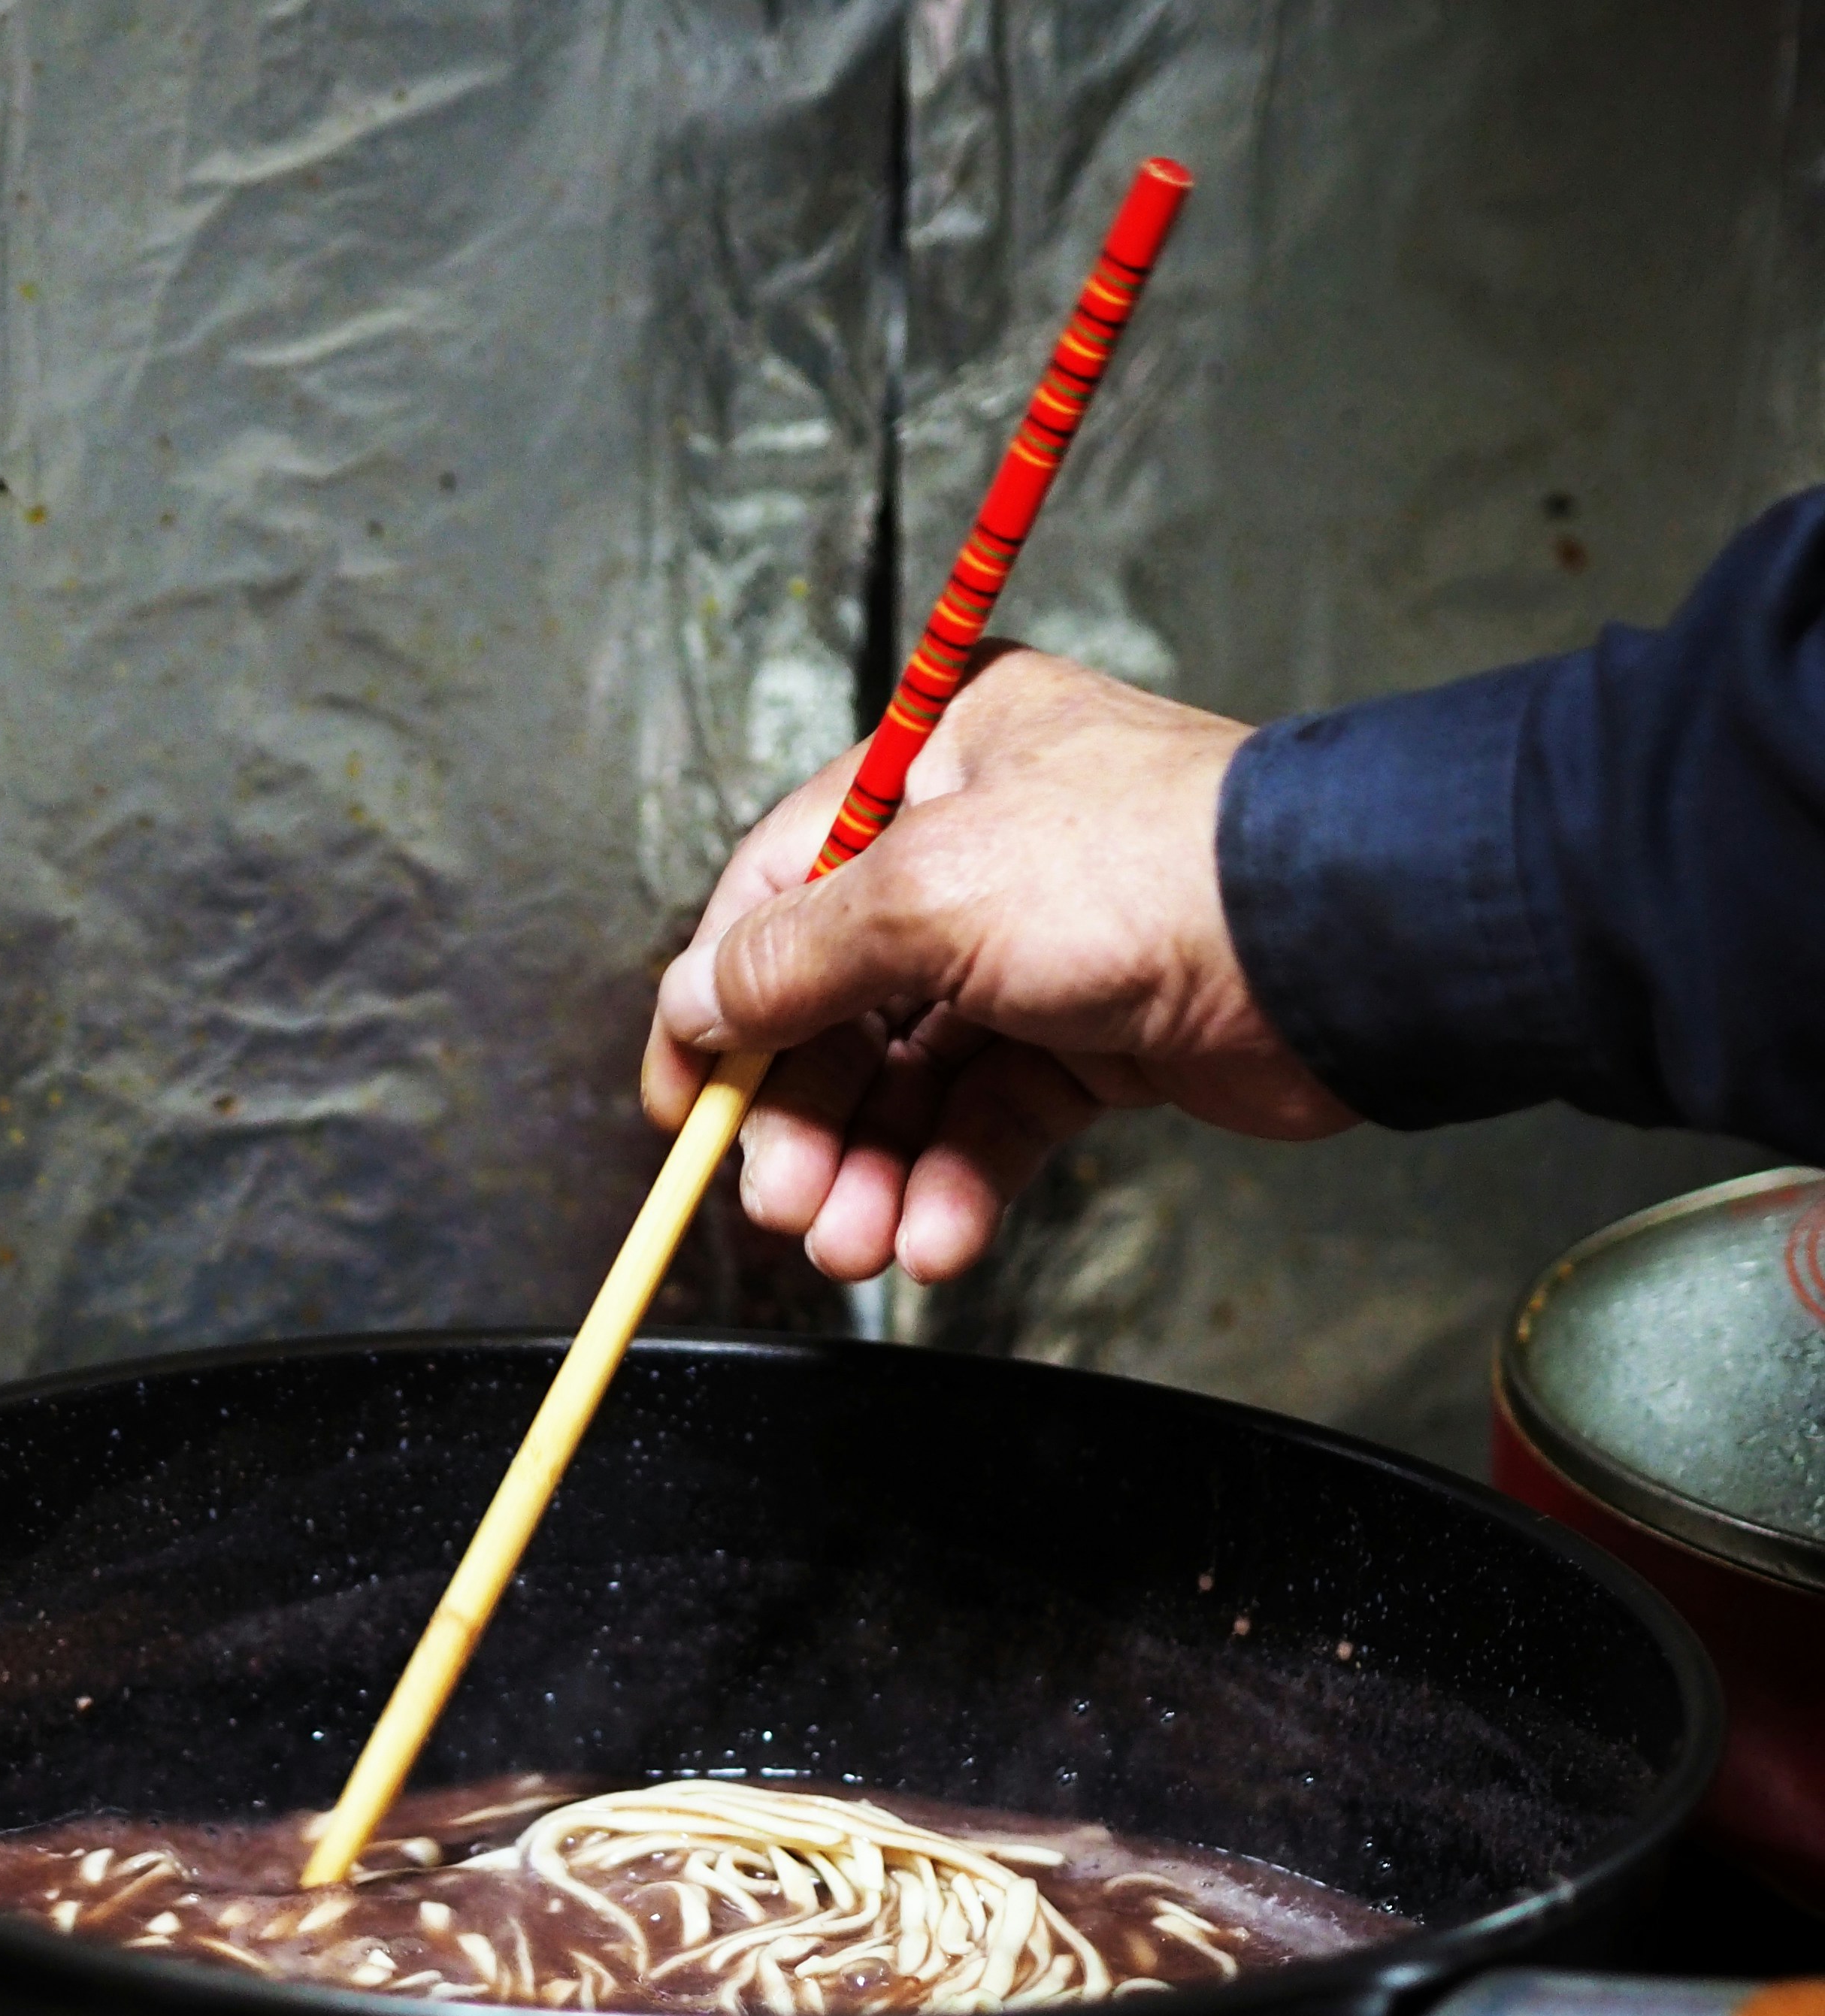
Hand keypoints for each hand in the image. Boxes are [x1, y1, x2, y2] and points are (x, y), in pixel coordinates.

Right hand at [640, 648, 1355, 1284]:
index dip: (718, 1009)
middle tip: (785, 1206)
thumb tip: (693, 1003)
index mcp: (933, 765)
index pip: (780, 893)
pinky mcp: (1093, 1039)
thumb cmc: (1157, 869)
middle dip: (804, 1119)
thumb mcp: (928, 895)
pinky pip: (989, 1122)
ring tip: (855, 1244)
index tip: (684, 1110)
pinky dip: (953, 1184)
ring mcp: (1038, 950)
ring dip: (871, 1171)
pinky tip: (935, 1236)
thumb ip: (795, 957)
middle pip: (838, 1004)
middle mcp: (980, 850)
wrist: (1337, 950)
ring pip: (910, 1080)